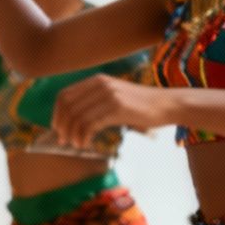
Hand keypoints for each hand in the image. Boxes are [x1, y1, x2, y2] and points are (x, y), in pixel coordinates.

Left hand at [53, 76, 173, 145]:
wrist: (167, 104)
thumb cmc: (139, 106)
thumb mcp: (113, 96)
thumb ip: (94, 102)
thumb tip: (69, 120)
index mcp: (96, 81)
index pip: (64, 96)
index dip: (57, 114)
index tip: (57, 129)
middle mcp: (100, 84)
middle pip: (67, 107)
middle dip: (62, 126)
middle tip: (63, 140)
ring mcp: (109, 95)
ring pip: (77, 117)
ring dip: (72, 134)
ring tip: (76, 144)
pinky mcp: (118, 107)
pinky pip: (90, 124)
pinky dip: (83, 136)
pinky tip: (85, 143)